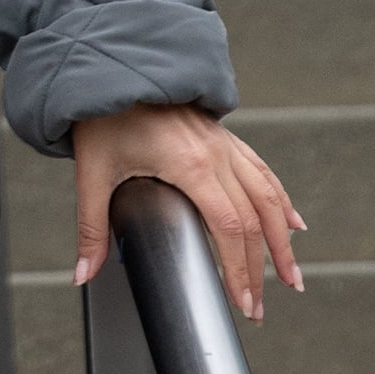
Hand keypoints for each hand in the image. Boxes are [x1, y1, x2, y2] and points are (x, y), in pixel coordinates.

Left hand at [73, 103, 305, 321]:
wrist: (107, 65)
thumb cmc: (99, 115)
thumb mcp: (92, 172)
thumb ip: (91, 228)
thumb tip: (82, 274)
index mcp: (188, 164)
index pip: (229, 229)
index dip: (240, 271)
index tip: (243, 304)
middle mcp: (214, 153)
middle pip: (253, 221)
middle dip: (260, 269)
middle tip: (258, 308)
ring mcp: (221, 141)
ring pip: (267, 196)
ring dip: (282, 240)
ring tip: (291, 276)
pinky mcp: (220, 133)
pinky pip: (260, 170)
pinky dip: (279, 199)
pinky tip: (292, 222)